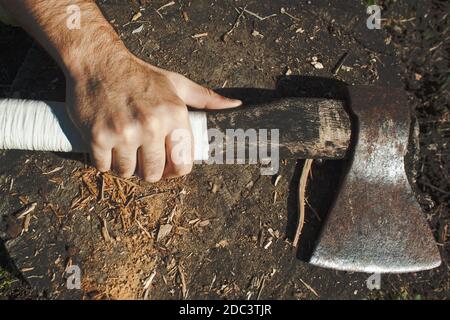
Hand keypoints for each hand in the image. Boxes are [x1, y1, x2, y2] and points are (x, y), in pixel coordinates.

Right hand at [66, 51, 240, 181]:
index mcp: (174, 115)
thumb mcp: (177, 84)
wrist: (99, 62)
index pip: (183, 165)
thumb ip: (206, 98)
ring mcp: (124, 133)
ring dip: (125, 165)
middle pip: (155, 174)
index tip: (166, 165)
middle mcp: (152, 126)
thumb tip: (235, 106)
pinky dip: (104, 161)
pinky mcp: (98, 138)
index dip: (174, 170)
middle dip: (149, 169)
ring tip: (123, 147)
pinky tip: (107, 145)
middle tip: (141, 155)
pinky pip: (104, 167)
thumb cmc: (140, 76)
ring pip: (128, 172)